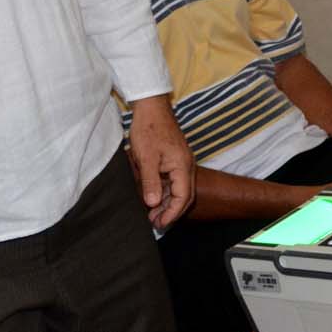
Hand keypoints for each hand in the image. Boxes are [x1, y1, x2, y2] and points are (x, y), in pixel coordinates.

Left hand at [127, 95, 194, 228]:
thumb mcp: (146, 158)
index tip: (160, 223)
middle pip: (185, 196)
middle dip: (171, 212)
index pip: (183, 197)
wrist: (151, 107)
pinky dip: (164, 192)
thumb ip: (150, 182)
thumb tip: (152, 204)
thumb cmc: (149, 129)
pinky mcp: (174, 160)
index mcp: (182, 166)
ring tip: (152, 214)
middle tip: (155, 223)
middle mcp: (186, 166)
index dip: (172, 212)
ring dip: (167, 203)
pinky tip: (153, 198)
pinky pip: (173, 181)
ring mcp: (181, 162)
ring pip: (179, 189)